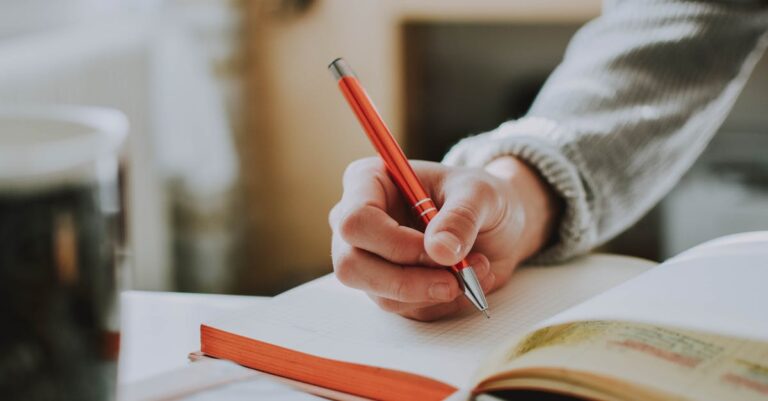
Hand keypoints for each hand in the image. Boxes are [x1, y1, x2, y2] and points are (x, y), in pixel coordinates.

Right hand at [329, 156, 560, 320]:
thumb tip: (440, 251)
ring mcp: (368, 259)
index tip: (439, 250)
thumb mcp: (481, 194)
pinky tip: (467, 280)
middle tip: (454, 280)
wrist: (495, 223)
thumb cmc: (479, 197)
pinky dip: (442, 301)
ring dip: (433, 291)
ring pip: (380, 294)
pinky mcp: (387, 288)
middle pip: (352, 265)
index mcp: (368, 182)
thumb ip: (461, 217)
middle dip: (407, 280)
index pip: (355, 221)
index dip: (394, 243)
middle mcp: (358, 223)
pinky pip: (405, 309)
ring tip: (475, 268)